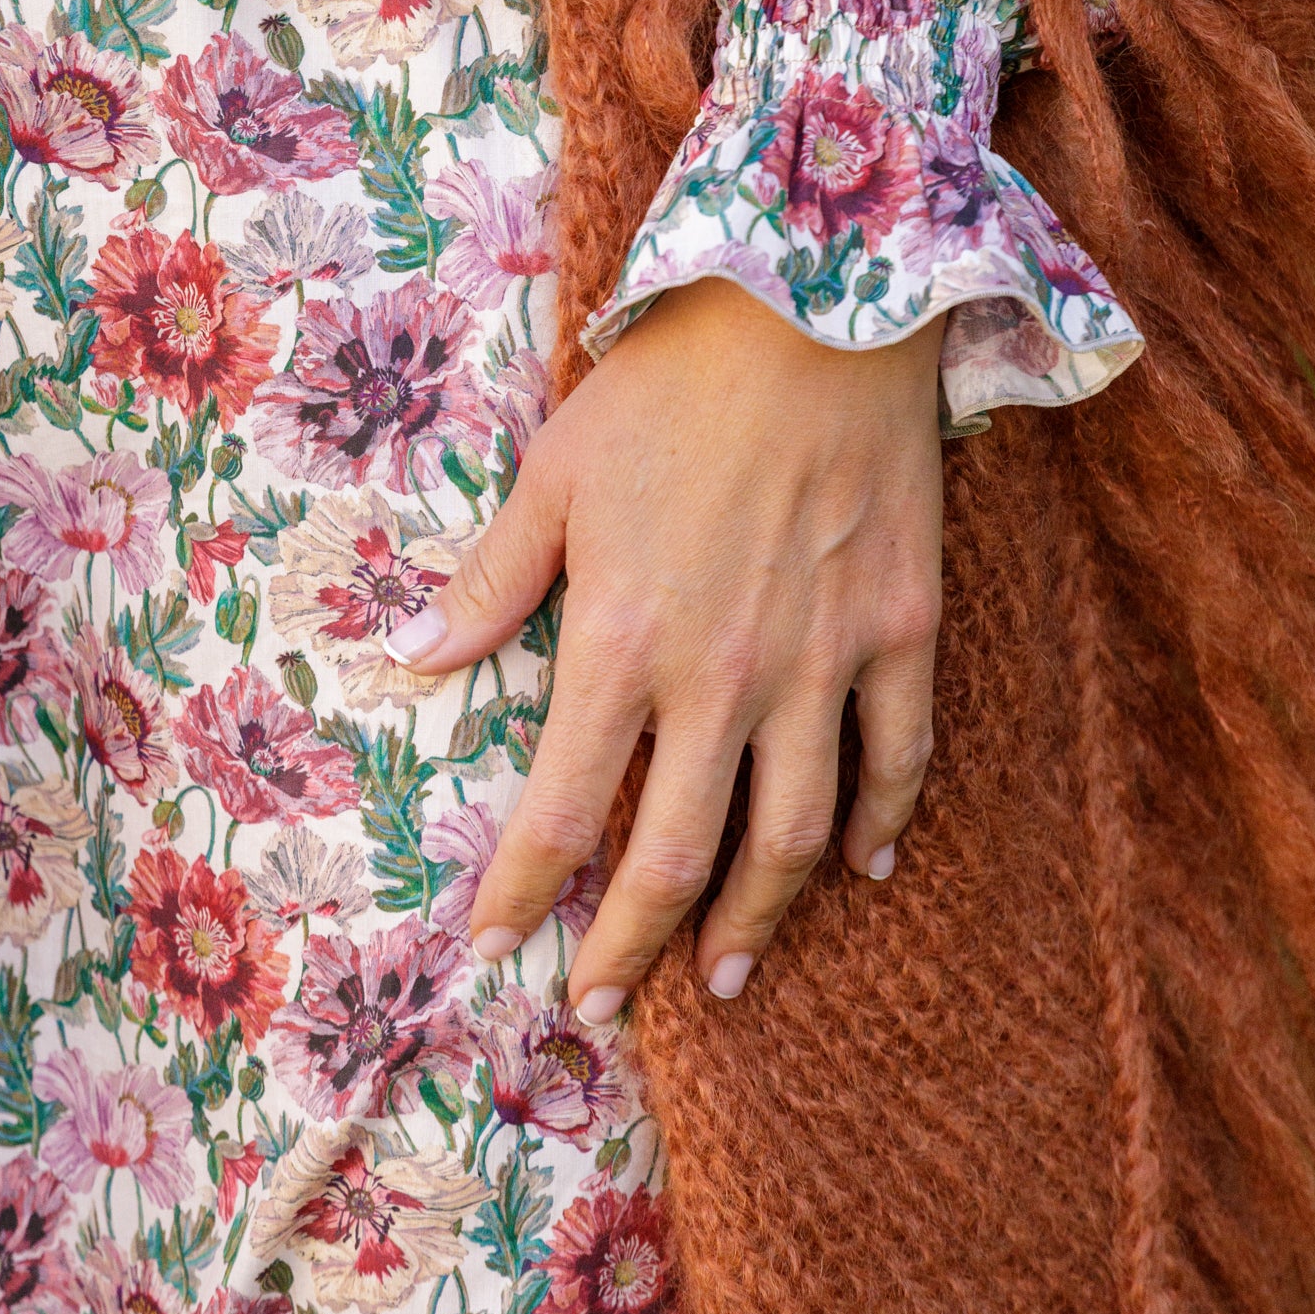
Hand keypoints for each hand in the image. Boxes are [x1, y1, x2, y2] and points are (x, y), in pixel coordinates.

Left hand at [385, 279, 945, 1013]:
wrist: (816, 304)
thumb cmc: (667, 384)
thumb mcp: (554, 470)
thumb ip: (491, 578)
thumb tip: (415, 659)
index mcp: (618, 640)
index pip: (560, 811)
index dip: (525, 895)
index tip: (496, 948)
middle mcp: (721, 676)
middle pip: (676, 859)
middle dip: (631, 946)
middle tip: (604, 1008)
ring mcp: (822, 660)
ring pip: (792, 835)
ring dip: (758, 921)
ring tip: (728, 976)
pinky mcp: (899, 630)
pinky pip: (896, 758)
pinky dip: (880, 824)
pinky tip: (862, 865)